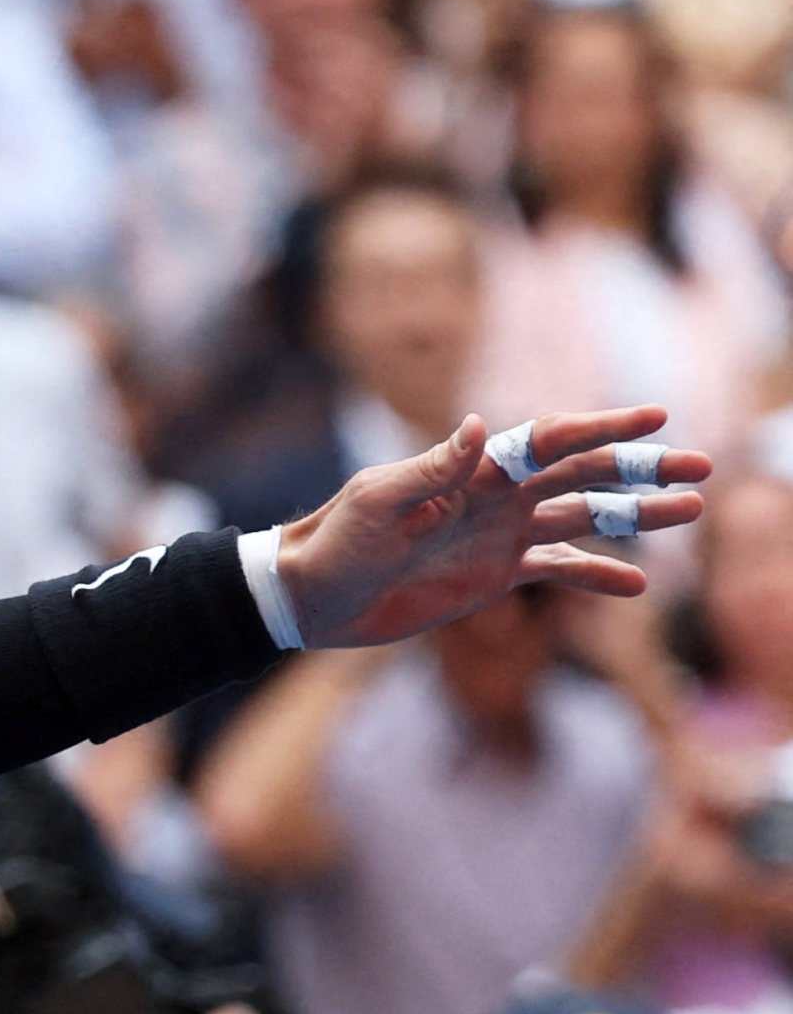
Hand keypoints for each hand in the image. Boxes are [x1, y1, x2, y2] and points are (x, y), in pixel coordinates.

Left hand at [273, 406, 707, 644]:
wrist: (311, 597)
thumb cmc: (334, 542)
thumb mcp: (378, 502)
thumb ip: (434, 468)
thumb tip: (483, 426)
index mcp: (472, 469)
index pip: (550, 440)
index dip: (602, 426)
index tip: (656, 416)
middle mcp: (496, 496)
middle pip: (584, 474)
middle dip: (641, 468)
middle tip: (701, 467)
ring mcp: (500, 534)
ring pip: (583, 518)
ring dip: (637, 516)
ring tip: (692, 512)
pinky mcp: (494, 576)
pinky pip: (557, 570)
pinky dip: (597, 575)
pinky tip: (638, 584)